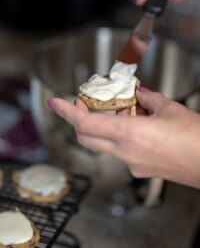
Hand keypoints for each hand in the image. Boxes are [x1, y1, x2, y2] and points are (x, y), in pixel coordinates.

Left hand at [48, 89, 199, 188]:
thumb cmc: (196, 139)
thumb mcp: (171, 109)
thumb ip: (150, 100)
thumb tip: (141, 95)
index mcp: (129, 134)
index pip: (85, 123)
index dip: (66, 112)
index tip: (55, 103)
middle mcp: (126, 152)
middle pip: (87, 136)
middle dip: (80, 119)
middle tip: (85, 103)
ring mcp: (132, 163)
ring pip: (104, 143)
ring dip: (103, 126)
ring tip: (120, 110)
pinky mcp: (140, 169)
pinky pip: (120, 151)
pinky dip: (119, 136)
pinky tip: (136, 126)